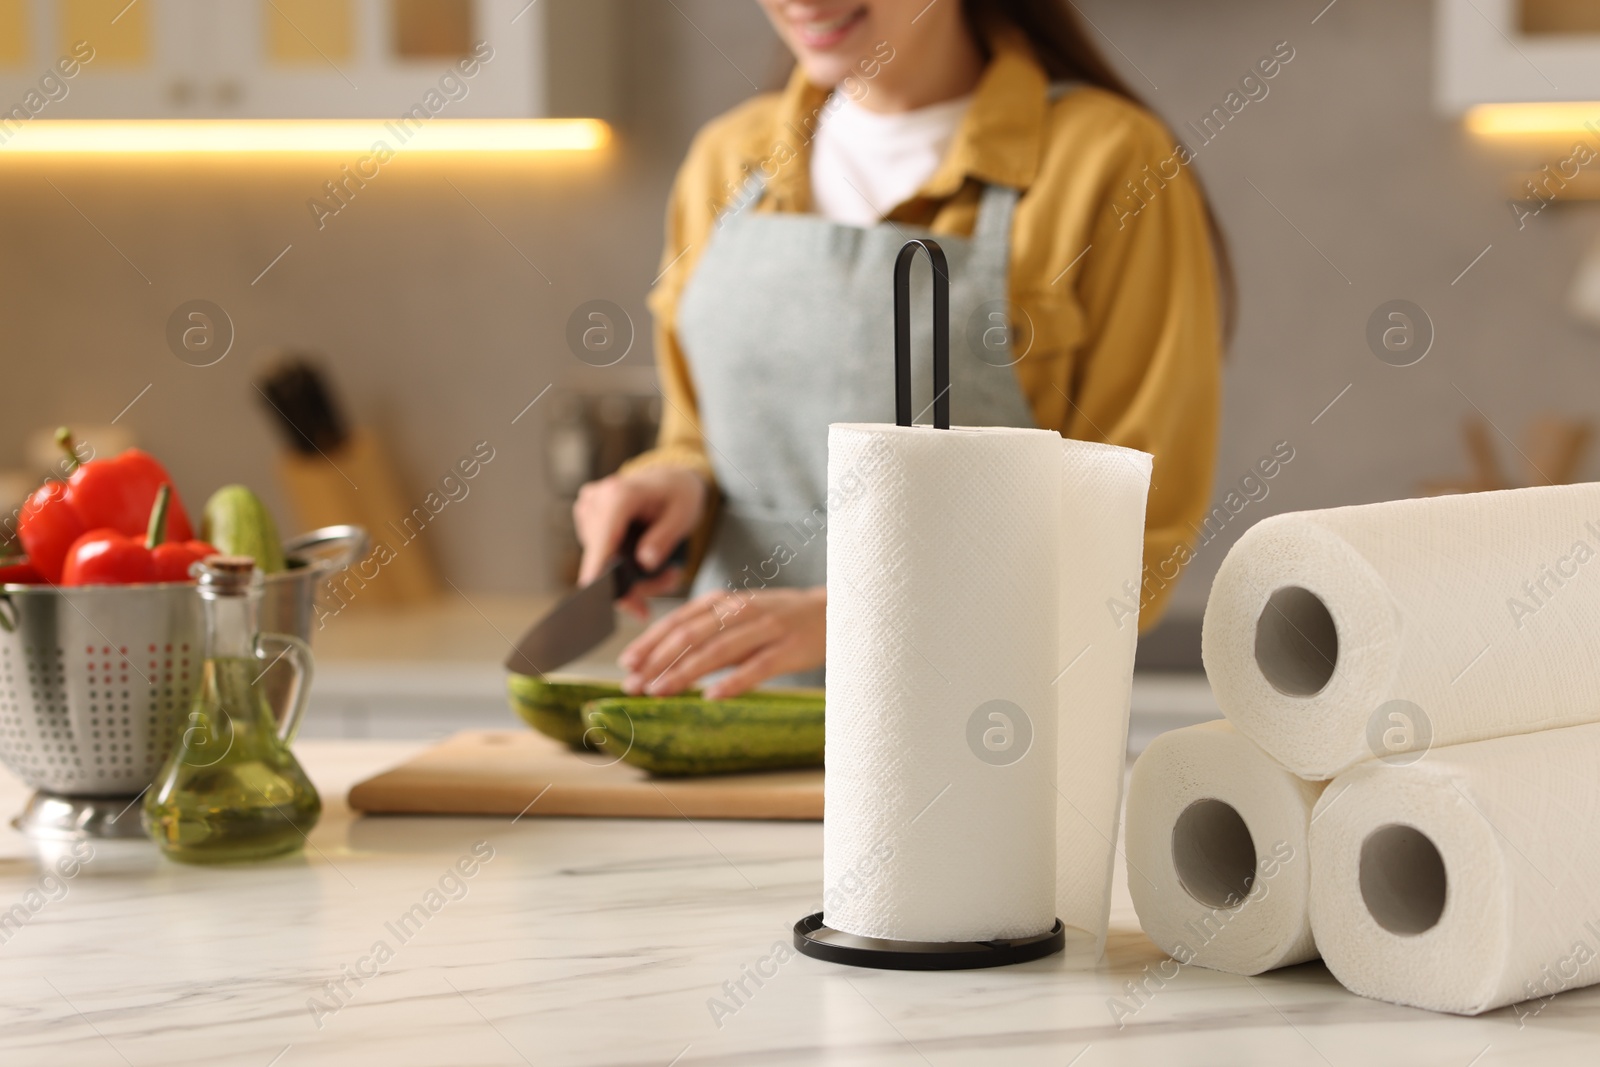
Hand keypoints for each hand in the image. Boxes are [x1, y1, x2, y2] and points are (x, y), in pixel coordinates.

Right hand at [573, 466, 706, 618]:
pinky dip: (621, 568)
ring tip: (665, 572)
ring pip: (600, 562)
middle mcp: (597, 500)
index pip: (604, 536)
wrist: (668, 480)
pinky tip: (645, 562)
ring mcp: (588, 510)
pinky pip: (600, 556)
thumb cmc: (678, 494)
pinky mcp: (586, 521)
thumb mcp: (683, 516)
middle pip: (602, 557)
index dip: (599, 566)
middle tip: (668, 583)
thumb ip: (664, 539)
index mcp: (620, 494)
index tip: (594, 592)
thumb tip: (645, 563)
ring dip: (631, 577)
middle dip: (633, 582)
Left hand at [620, 586, 824, 698]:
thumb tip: (665, 658)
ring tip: (659, 692)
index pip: (679, 620)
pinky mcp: (789, 649)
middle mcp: (742, 611)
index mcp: (725, 602)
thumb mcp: (740, 615)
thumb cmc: (780, 618)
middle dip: (658, 660)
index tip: (627, 663)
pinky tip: (712, 697)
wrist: (834, 612)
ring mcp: (766, 629)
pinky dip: (734, 682)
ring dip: (684, 672)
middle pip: (691, 635)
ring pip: (718, 650)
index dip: (650, 642)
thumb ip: (708, 630)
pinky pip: (758, 667)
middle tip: (634, 684)